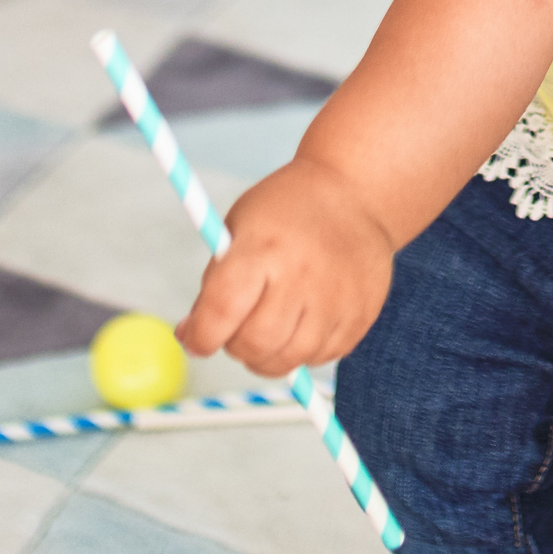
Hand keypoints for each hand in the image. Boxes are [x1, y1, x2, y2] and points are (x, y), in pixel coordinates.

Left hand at [179, 157, 395, 373]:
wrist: (353, 192)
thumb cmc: (286, 210)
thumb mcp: (239, 228)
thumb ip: (214, 284)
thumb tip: (191, 336)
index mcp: (262, 248)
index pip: (221, 312)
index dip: (201, 337)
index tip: (197, 339)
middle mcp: (302, 275)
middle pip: (255, 345)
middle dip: (236, 347)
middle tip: (238, 329)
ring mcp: (336, 298)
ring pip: (288, 360)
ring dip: (269, 355)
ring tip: (271, 326)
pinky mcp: (360, 315)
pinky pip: (320, 358)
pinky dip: (303, 351)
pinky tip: (303, 320)